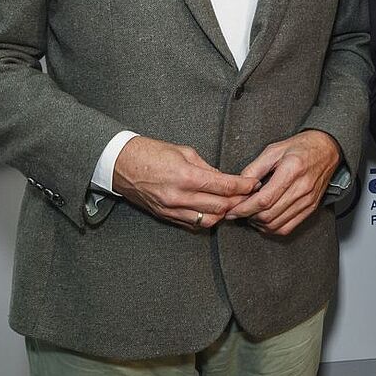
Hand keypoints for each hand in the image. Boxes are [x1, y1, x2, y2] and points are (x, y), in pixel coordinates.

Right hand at [112, 135, 258, 229]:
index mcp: (186, 176)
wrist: (121, 164)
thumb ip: (207, 168)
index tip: (253, 184)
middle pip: (220, 207)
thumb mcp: (184, 152)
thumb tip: (224, 179)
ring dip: (223, 214)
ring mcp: (171, 209)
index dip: (243, 187)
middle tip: (248, 195)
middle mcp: (179, 196)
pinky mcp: (165, 216)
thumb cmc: (151, 152)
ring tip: (232, 204)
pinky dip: (206, 219)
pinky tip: (213, 211)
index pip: (224, 186)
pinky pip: (192, 224)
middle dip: (238, 202)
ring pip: (208, 221)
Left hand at [227, 130, 342, 235]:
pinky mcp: (311, 208)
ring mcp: (308, 201)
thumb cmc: (300, 147)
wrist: (326, 149)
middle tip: (239, 211)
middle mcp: (302, 188)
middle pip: (269, 215)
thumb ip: (254, 169)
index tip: (232, 210)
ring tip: (251, 214)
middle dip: (248, 217)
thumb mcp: (273, 150)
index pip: (264, 200)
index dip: (244, 208)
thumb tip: (239, 187)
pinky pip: (288, 227)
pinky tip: (265, 219)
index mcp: (292, 171)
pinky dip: (272, 228)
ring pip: (277, 225)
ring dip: (259, 224)